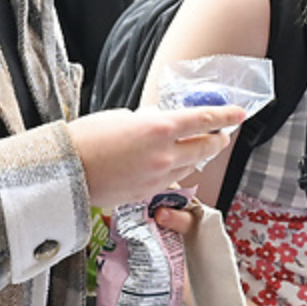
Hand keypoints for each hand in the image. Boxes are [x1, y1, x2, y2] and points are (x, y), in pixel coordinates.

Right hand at [67, 105, 243, 211]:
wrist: (66, 171)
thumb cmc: (87, 137)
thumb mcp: (121, 117)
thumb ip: (148, 121)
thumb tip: (160, 123)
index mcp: (159, 128)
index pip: (204, 119)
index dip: (225, 115)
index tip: (240, 112)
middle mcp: (165, 154)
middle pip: (206, 147)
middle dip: (218, 139)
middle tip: (222, 133)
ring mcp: (159, 177)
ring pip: (192, 167)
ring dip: (199, 157)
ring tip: (200, 149)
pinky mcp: (148, 193)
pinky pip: (173, 181)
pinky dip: (178, 172)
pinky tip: (175, 167)